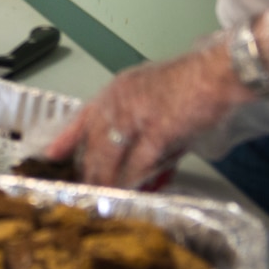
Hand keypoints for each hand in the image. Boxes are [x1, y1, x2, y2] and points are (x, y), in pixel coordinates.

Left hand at [42, 37, 253, 187]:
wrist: (217, 73)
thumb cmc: (192, 86)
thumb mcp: (154, 97)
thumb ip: (140, 128)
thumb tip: (137, 164)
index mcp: (117, 90)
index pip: (83, 116)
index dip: (66, 138)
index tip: (51, 155)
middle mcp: (120, 100)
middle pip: (93, 142)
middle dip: (89, 169)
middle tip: (86, 188)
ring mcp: (136, 113)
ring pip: (110, 154)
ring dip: (107, 178)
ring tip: (105, 195)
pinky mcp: (157, 128)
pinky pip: (138, 162)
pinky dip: (134, 178)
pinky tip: (134, 189)